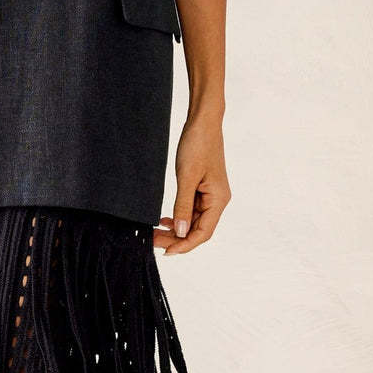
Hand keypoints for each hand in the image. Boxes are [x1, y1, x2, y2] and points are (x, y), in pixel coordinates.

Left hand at [153, 112, 230, 254]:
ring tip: (156, 233)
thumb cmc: (198, 145)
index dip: (185, 245)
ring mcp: (210, 194)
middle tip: (154, 241)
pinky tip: (166, 219)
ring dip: (177, 228)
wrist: (203, 121)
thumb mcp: (187, 177)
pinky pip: (191, 208)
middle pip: (197, 229)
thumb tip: (180, 233)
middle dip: (177, 238)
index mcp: (218, 200)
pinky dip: (179, 215)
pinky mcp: (203, 186)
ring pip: (193, 220)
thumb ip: (183, 206)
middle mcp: (217, 200)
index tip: (166, 251)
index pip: (202, 233)